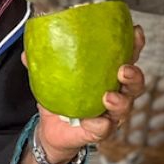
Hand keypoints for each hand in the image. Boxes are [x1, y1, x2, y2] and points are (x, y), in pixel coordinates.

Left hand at [27, 25, 147, 160]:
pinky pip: (104, 128)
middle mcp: (116, 94)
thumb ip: (42, 64)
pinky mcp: (100, 131)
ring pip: (125, 107)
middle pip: (135, 84)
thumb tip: (27, 53)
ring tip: (109, 97)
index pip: (127, 57)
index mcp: (107, 76)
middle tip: (124, 70)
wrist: (52, 131)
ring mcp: (111, 114)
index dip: (135, 45)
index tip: (136, 32)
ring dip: (120, 101)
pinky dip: (100, 124)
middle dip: (134, 75)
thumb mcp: (51, 78)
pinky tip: (93, 121)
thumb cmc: (60, 99)